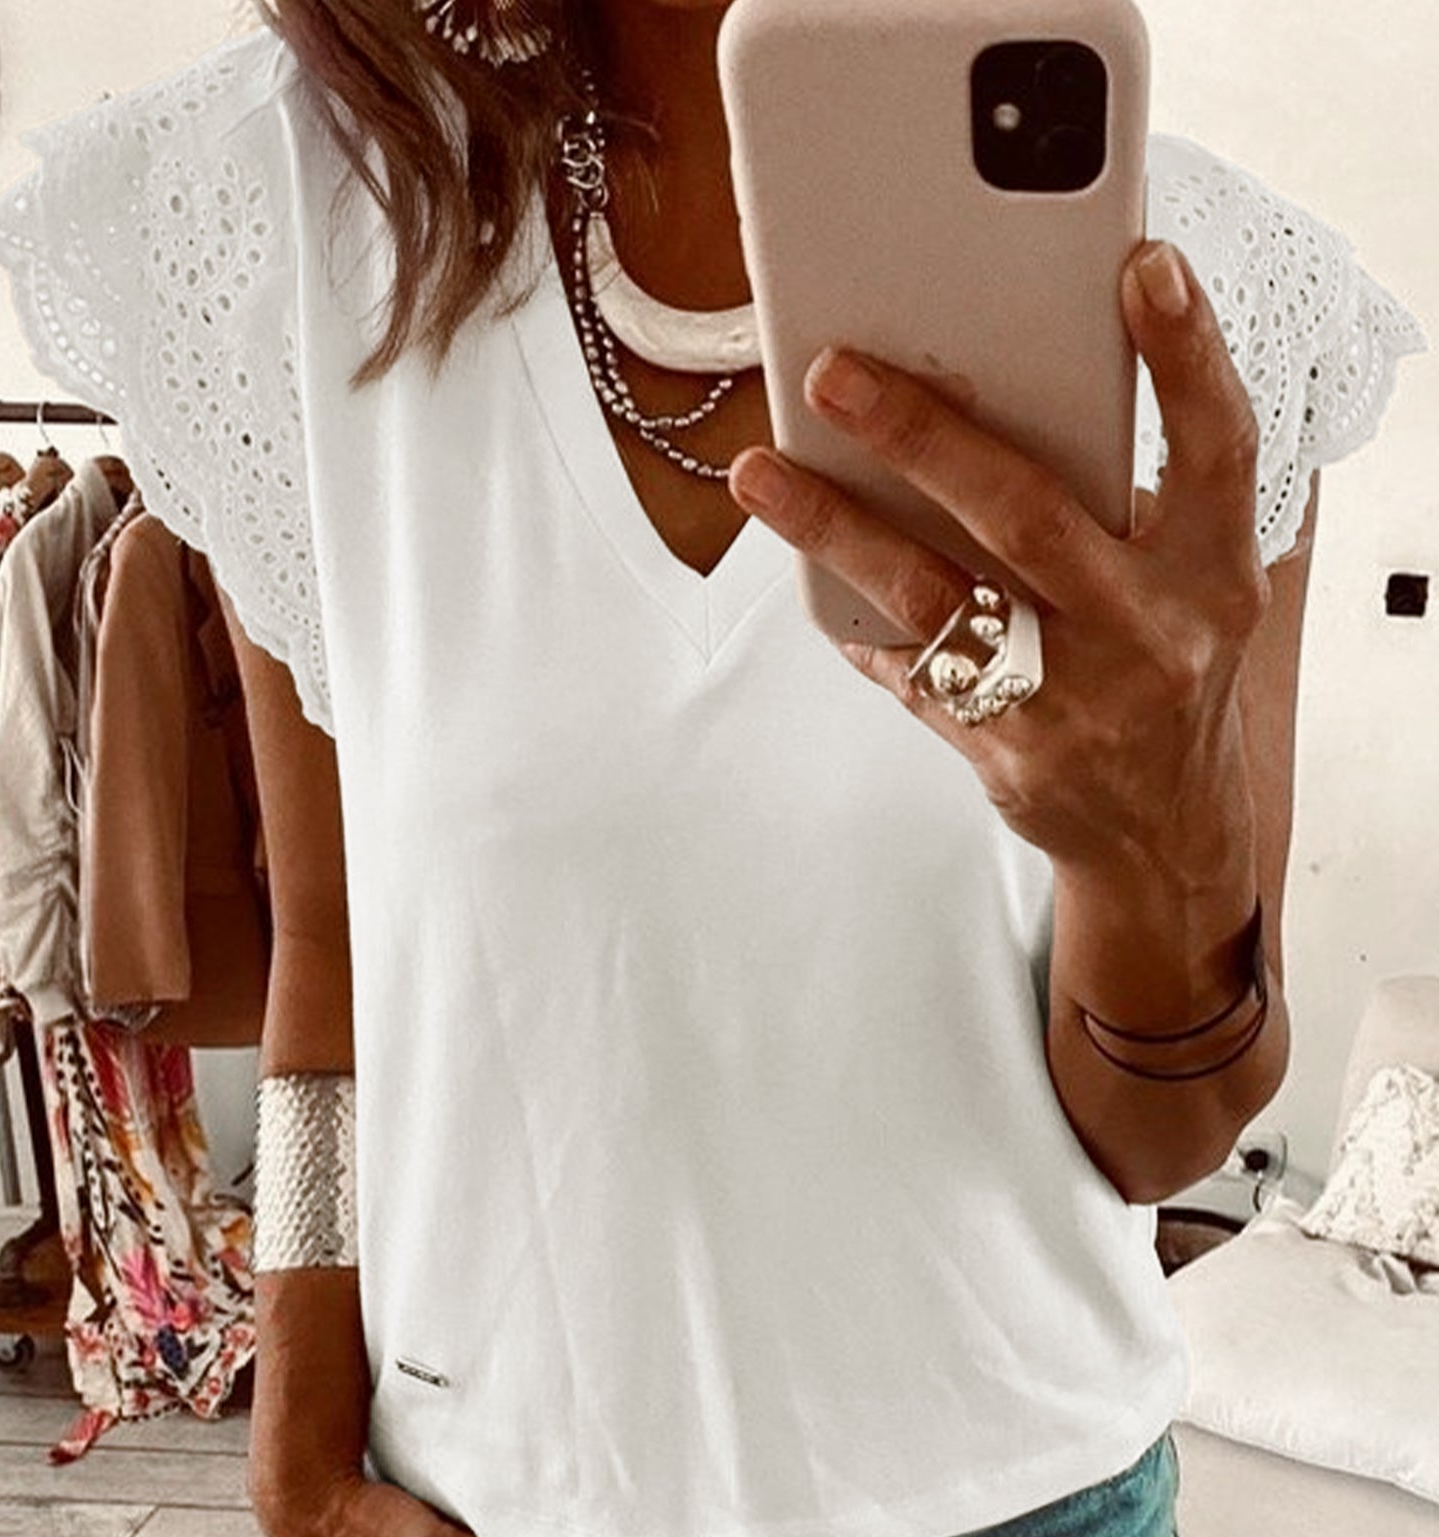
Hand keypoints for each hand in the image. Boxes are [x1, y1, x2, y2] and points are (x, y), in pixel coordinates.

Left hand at [727, 240, 1269, 895]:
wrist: (1165, 828)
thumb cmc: (1166, 666)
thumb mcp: (1192, 579)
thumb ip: (1132, 489)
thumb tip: (1009, 368)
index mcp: (1212, 566)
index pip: (1217, 444)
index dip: (1186, 354)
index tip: (1142, 266)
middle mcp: (1149, 629)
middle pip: (1030, 516)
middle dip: (926, 436)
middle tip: (836, 372)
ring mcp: (1074, 697)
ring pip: (938, 597)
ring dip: (839, 528)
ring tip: (762, 471)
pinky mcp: (1008, 750)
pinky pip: (909, 669)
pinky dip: (853, 615)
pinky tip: (803, 562)